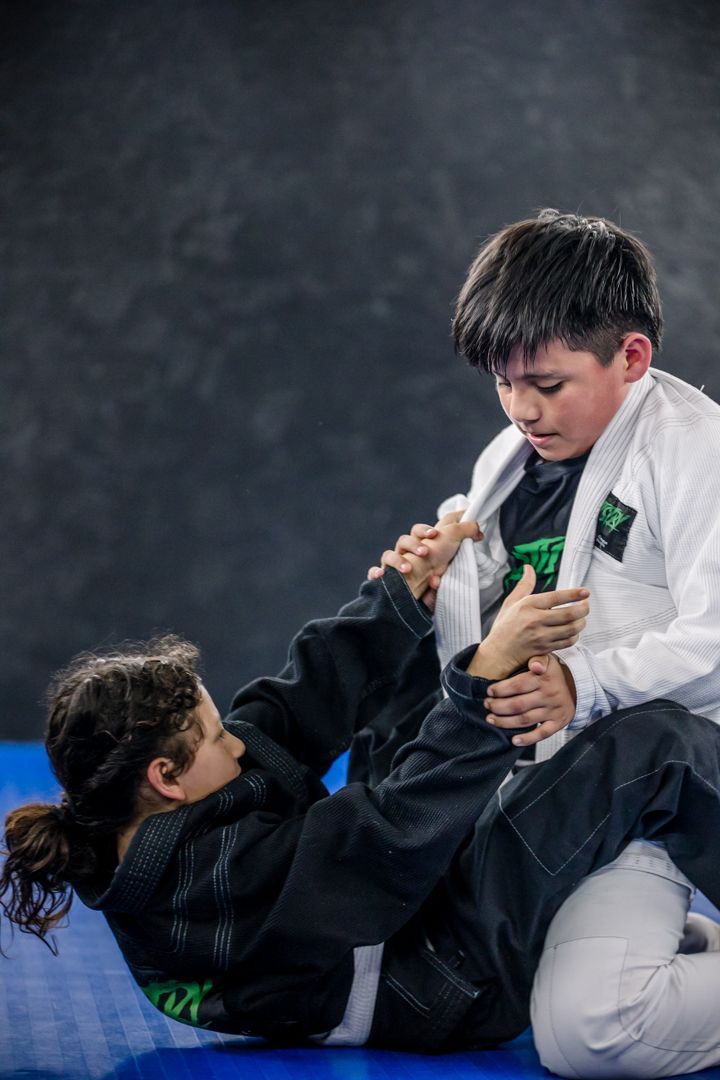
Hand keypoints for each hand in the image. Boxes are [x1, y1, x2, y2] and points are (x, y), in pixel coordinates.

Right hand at [368, 513, 482, 604]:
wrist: (419, 608)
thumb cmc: (436, 581)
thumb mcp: (454, 560)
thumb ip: (466, 537)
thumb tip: (480, 529)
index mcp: (423, 547)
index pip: (420, 531)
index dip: (426, 530)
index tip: (435, 534)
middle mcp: (408, 555)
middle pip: (404, 540)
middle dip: (414, 544)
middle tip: (425, 553)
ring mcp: (395, 568)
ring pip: (389, 555)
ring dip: (398, 560)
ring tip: (408, 570)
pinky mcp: (387, 582)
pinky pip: (375, 573)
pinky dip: (376, 573)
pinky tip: (380, 577)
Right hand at [476, 566, 588, 673]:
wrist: (498, 653)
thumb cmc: (504, 627)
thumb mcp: (510, 602)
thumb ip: (524, 585)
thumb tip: (528, 568)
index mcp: (528, 605)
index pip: (556, 597)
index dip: (574, 594)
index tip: (585, 592)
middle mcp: (535, 620)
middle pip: (569, 614)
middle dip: (584, 609)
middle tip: (586, 605)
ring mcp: (540, 636)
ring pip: (571, 629)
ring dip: (581, 623)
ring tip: (582, 618)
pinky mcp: (545, 649)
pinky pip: (567, 642)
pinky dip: (575, 636)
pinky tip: (573, 631)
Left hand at [483, 654, 575, 745]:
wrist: (577, 687)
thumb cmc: (554, 674)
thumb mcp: (548, 660)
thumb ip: (538, 658)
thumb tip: (534, 665)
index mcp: (544, 678)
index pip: (518, 685)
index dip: (501, 690)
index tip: (489, 692)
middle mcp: (549, 695)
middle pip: (518, 705)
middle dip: (498, 707)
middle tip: (487, 705)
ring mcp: (553, 711)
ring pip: (525, 720)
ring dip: (505, 722)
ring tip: (491, 720)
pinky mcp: (558, 723)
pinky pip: (542, 734)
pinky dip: (527, 739)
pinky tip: (514, 740)